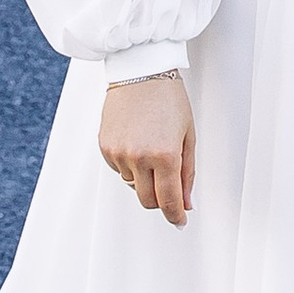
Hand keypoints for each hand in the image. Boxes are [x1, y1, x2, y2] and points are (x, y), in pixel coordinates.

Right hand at [100, 71, 194, 226]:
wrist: (140, 71)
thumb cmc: (169, 99)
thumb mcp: (188, 136)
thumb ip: (187, 173)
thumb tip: (186, 203)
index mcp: (165, 155)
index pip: (169, 200)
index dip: (176, 216)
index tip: (180, 221)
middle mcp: (139, 157)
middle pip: (148, 200)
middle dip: (160, 201)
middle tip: (169, 189)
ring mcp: (119, 153)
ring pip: (133, 185)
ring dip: (145, 179)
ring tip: (153, 150)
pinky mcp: (105, 147)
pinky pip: (120, 171)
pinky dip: (131, 166)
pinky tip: (138, 143)